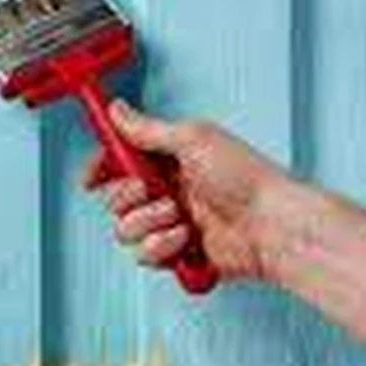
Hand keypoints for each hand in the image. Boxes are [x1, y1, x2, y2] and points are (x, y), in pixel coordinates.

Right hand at [83, 100, 291, 281]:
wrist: (273, 227)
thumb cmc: (246, 178)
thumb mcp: (193, 139)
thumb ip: (147, 129)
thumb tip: (118, 110)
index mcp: (168, 160)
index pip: (120, 161)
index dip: (101, 168)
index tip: (92, 176)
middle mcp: (167, 191)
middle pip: (115, 199)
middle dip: (129, 198)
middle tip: (154, 191)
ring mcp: (171, 224)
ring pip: (126, 230)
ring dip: (149, 223)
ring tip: (179, 218)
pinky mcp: (178, 253)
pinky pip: (147, 255)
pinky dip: (164, 247)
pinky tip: (188, 239)